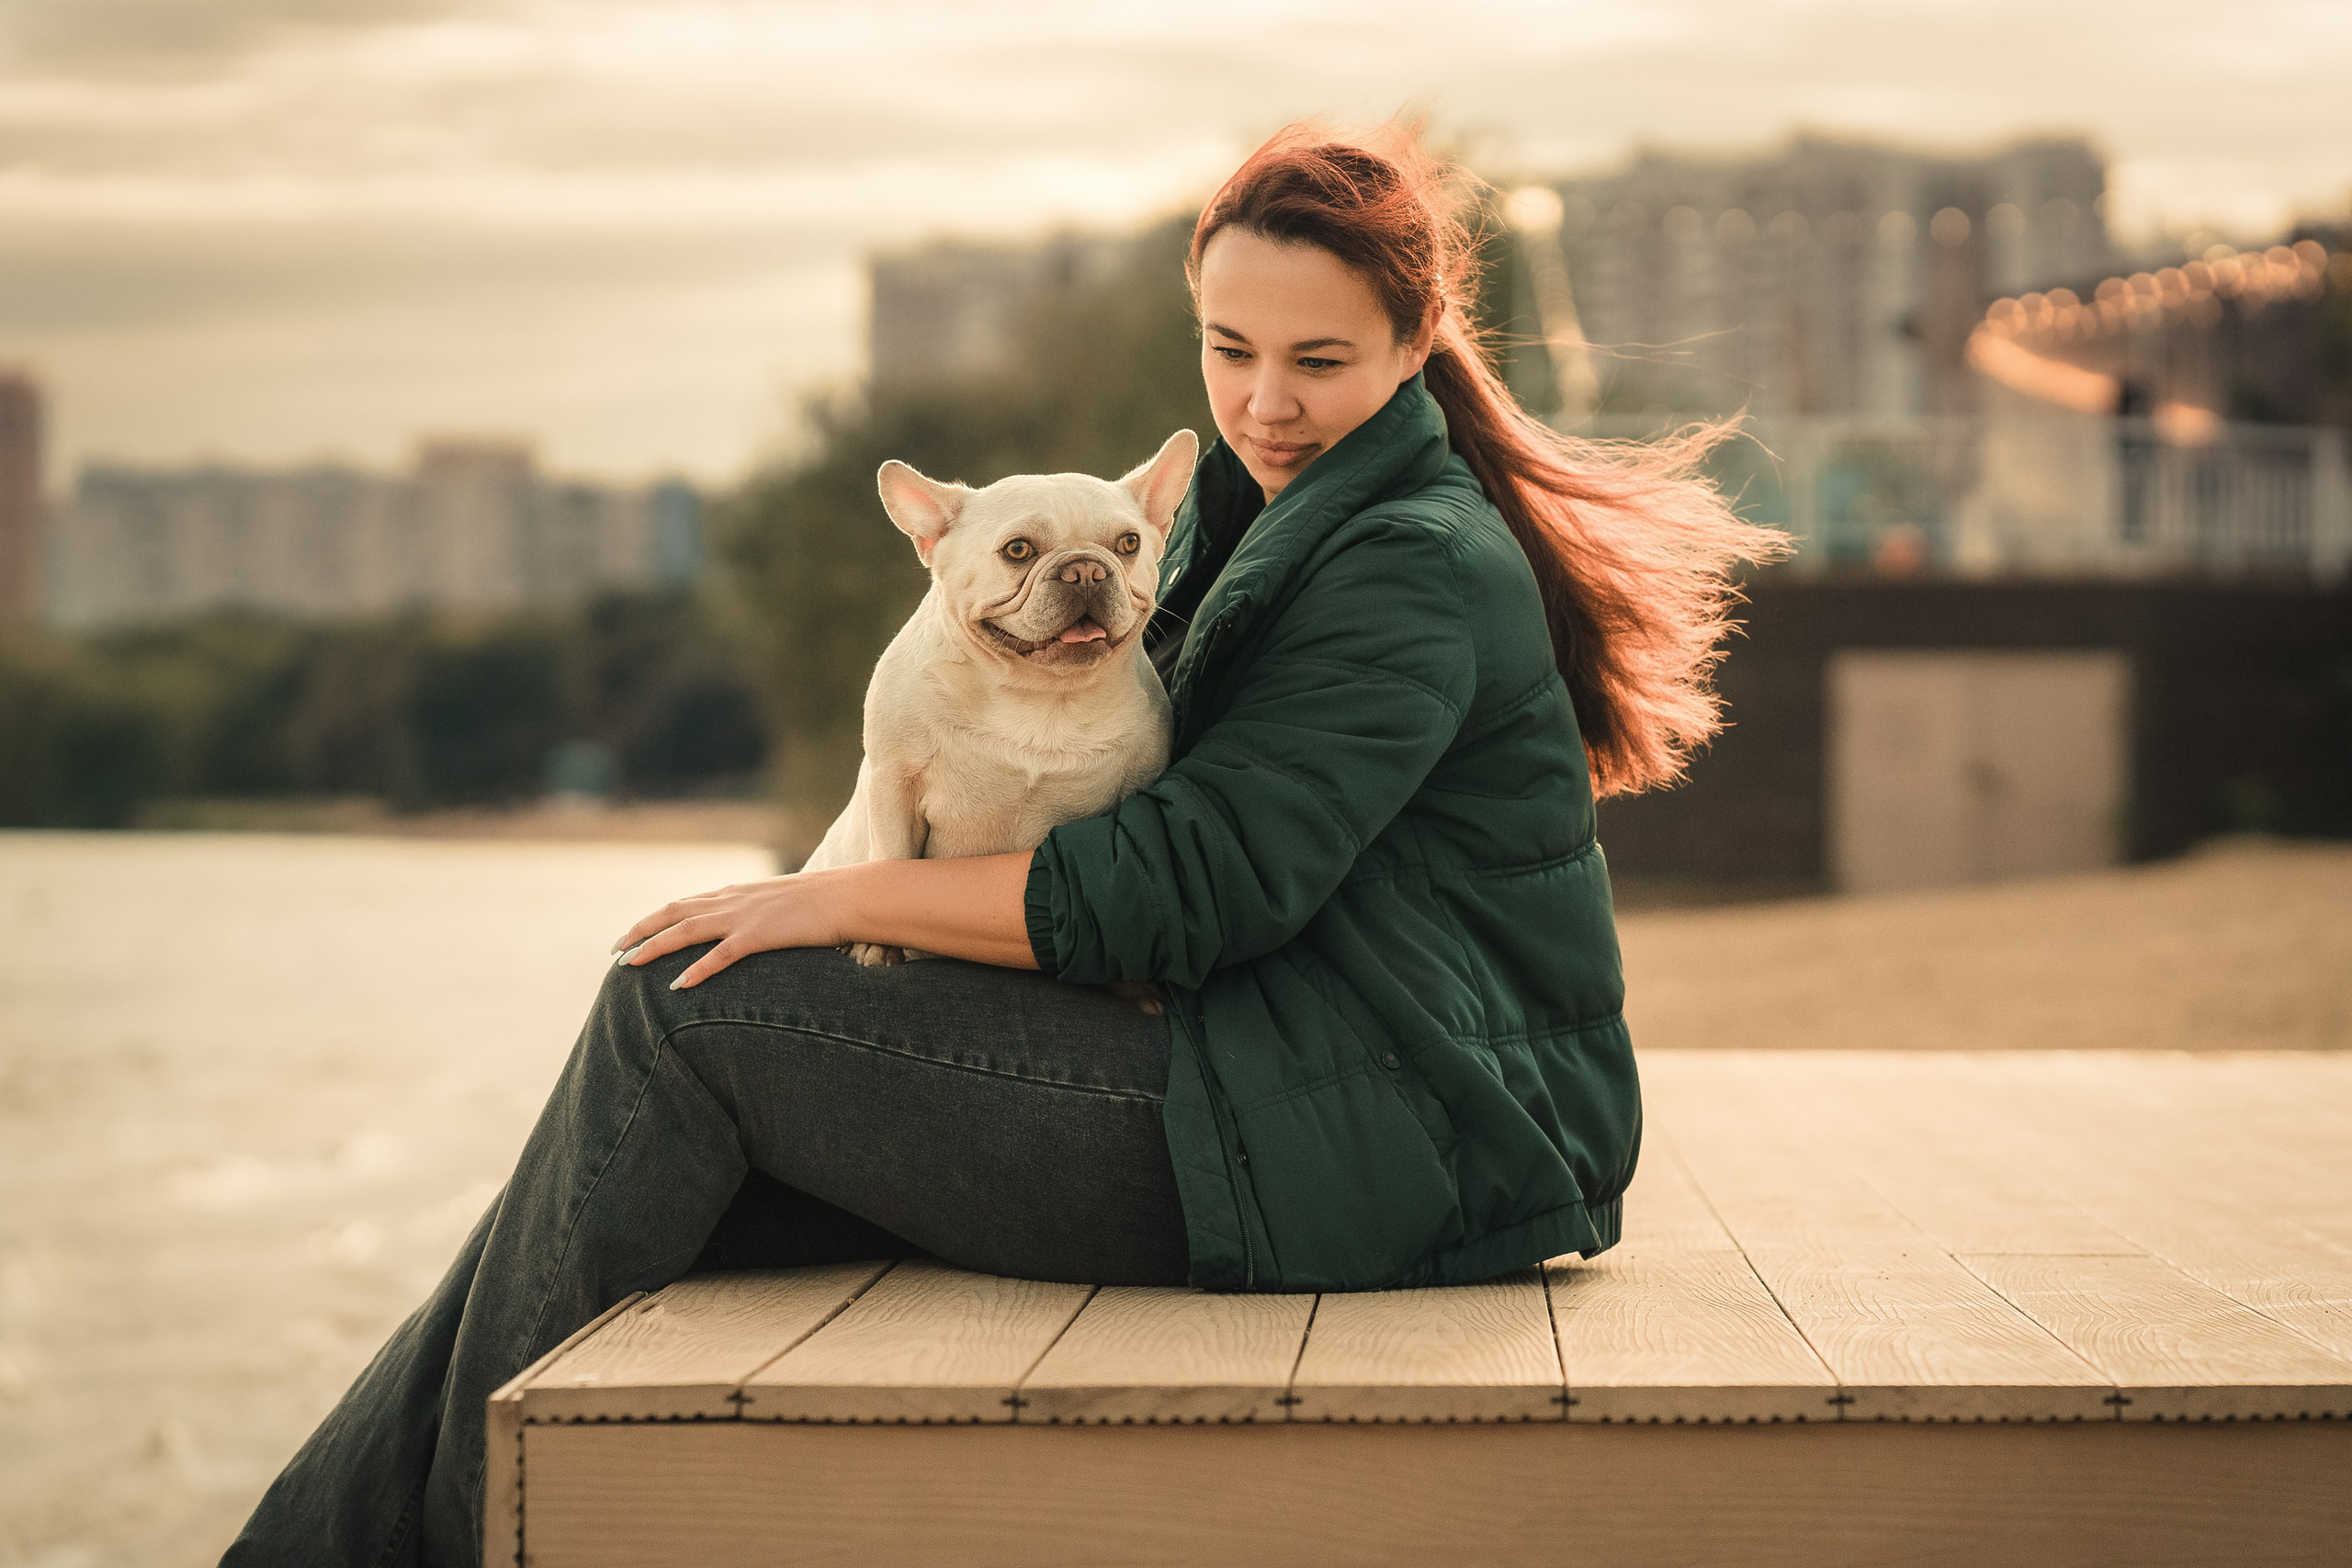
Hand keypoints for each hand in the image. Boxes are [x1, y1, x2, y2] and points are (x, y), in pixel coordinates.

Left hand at [610, 871, 848, 989]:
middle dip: (641, 931)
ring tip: (629, 965)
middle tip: (616, 953)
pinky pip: (720, 955)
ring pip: (686, 931)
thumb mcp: (781, 904)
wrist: (848, 896)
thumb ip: (758, 914)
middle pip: (673, 913)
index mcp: (735, 893)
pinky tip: (678, 986)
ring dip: (654, 947)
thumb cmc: (823, 903)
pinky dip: (697, 970)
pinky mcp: (759, 935)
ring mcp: (744, 917)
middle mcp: (731, 900)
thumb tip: (749, 931)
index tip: (631, 935)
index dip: (654, 919)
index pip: (683, 904)